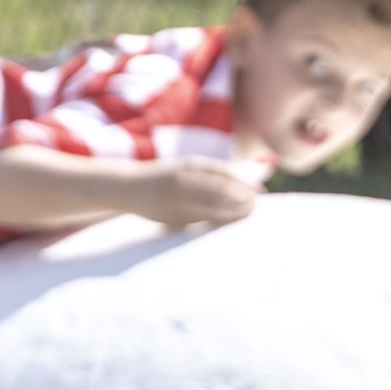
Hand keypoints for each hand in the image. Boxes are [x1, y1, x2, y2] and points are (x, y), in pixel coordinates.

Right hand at [124, 157, 264, 228]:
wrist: (130, 187)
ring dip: (232, 213)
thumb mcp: (188, 167)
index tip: (260, 191)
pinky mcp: (171, 218)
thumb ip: (214, 173)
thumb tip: (245, 182)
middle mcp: (184, 181)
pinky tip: (225, 224)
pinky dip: (215, 223)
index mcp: (190, 165)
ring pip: (211, 210)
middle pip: (221, 192)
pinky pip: (199, 222)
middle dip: (241, 199)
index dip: (245, 184)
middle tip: (256, 205)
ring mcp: (176, 200)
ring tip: (245, 214)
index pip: (225, 175)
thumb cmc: (167, 176)